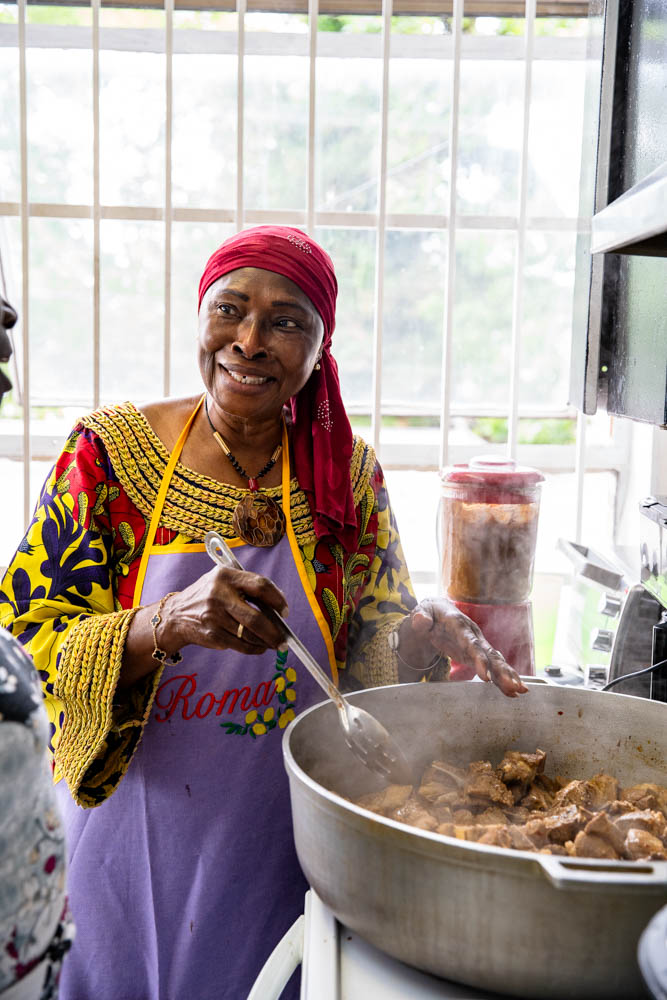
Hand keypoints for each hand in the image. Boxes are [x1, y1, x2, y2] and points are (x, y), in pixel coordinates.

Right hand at [161, 565, 288, 656]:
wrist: (176, 615)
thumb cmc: (208, 596)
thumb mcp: (223, 580)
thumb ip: (248, 587)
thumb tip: (278, 605)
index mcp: (226, 575)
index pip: (260, 585)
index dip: (277, 599)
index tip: (285, 611)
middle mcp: (218, 594)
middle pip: (256, 617)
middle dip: (275, 631)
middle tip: (284, 639)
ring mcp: (213, 616)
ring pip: (249, 635)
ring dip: (266, 642)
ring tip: (274, 644)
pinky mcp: (211, 634)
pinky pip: (240, 645)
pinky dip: (254, 648)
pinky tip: (260, 647)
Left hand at [397, 597, 528, 697]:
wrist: (439, 612)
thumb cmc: (430, 613)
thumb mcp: (422, 612)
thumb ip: (421, 617)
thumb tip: (421, 622)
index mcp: (460, 626)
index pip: (472, 644)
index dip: (480, 660)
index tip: (486, 677)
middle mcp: (474, 636)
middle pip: (490, 654)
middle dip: (503, 671)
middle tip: (514, 686)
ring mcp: (478, 646)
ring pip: (496, 661)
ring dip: (508, 675)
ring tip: (521, 690)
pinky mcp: (478, 655)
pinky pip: (492, 667)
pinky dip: (502, 678)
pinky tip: (513, 691)